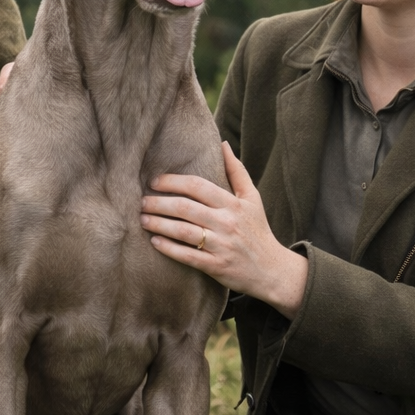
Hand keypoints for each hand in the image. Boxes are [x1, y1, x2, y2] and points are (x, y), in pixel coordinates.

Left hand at [140, 142, 307, 318]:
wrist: (273, 271)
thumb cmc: (258, 230)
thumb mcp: (252, 198)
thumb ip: (236, 170)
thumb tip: (222, 144)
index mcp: (233, 204)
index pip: (198, 186)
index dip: (173, 181)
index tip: (154, 181)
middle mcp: (227, 223)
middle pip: (186, 208)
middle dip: (159, 203)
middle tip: (141, 201)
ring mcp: (221, 246)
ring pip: (183, 231)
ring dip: (159, 224)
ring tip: (142, 219)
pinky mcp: (217, 267)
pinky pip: (188, 256)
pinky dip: (169, 249)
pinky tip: (155, 242)